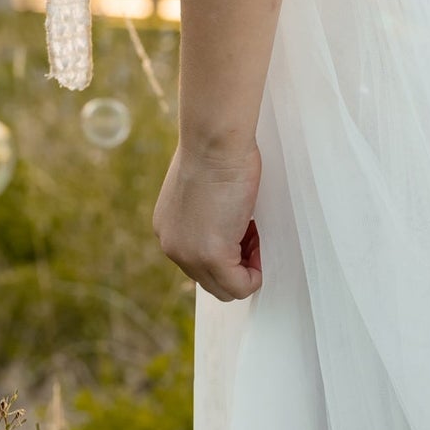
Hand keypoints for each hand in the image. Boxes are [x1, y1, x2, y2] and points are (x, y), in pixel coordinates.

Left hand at [153, 141, 263, 301]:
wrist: (214, 140)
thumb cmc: (216, 151)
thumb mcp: (205, 189)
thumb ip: (210, 215)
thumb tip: (231, 225)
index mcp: (169, 230)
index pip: (200, 264)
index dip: (231, 253)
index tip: (248, 230)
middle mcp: (173, 247)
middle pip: (211, 282)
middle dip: (240, 265)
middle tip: (256, 235)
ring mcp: (189, 254)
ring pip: (225, 288)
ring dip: (248, 268)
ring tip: (256, 234)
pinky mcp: (211, 256)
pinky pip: (240, 286)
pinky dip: (256, 273)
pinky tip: (260, 242)